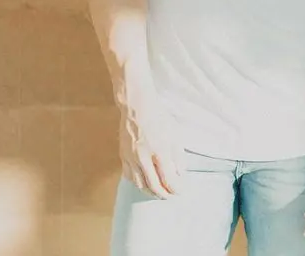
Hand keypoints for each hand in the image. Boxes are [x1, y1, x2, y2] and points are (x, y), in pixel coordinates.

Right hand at [115, 66, 183, 198]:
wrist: (137, 107)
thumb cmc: (159, 118)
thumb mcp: (175, 135)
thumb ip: (179, 157)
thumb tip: (181, 175)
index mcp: (160, 150)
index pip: (169, 178)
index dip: (176, 188)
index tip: (181, 192)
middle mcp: (144, 157)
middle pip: (154, 186)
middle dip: (165, 195)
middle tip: (171, 197)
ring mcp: (131, 158)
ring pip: (140, 184)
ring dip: (151, 192)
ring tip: (160, 193)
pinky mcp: (123, 156)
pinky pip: (130, 177)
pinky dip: (139, 184)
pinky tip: (145, 184)